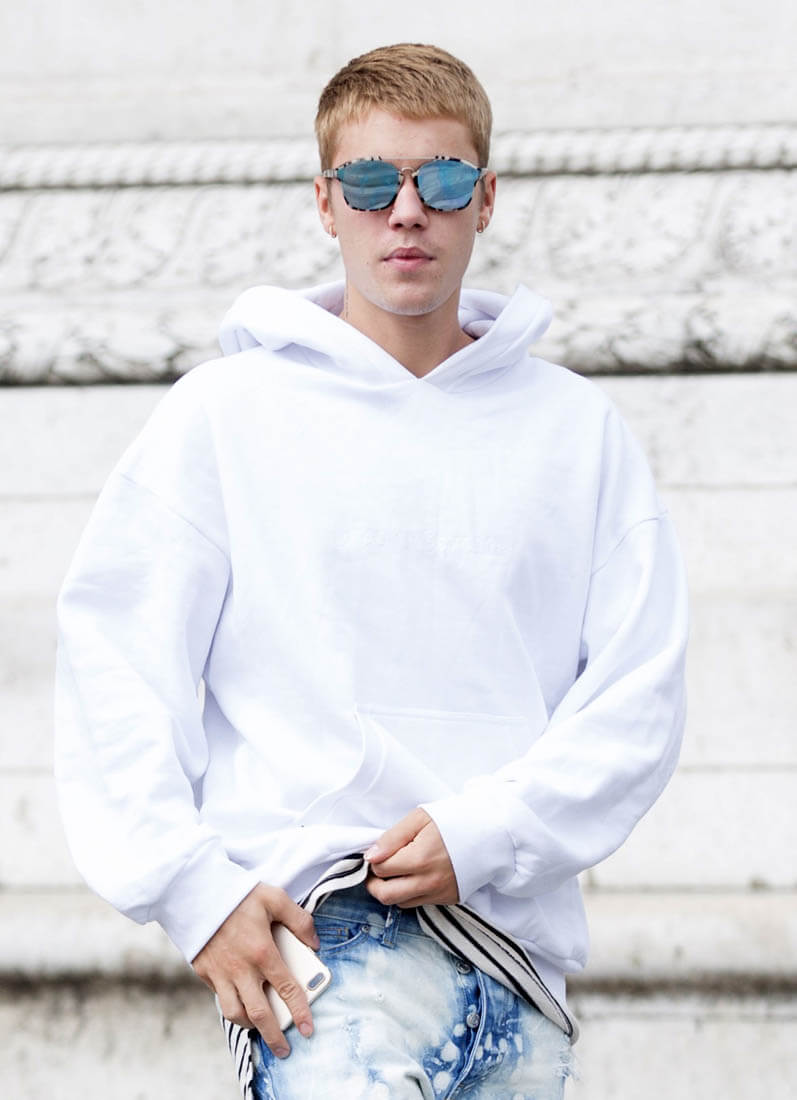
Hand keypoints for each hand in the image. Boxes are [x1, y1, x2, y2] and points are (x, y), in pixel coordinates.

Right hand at [191, 883, 319, 1057]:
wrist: (194, 890)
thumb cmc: (237, 893)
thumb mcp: (274, 897)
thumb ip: (299, 920)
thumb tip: (314, 943)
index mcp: (262, 951)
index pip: (287, 989)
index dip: (300, 1011)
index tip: (309, 1028)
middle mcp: (241, 969)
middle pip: (260, 1013)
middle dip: (274, 1036)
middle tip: (284, 1050)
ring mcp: (220, 973)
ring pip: (235, 1013)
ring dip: (250, 1025)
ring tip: (260, 1027)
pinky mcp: (204, 972)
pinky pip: (219, 997)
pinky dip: (231, 1005)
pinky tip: (240, 1003)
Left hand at [365, 807, 458, 906]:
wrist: (490, 832)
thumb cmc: (454, 820)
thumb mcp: (420, 818)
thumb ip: (392, 838)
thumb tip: (370, 856)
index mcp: (419, 859)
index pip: (380, 869)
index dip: (375, 859)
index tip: (380, 851)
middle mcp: (428, 882)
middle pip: (385, 895)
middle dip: (375, 883)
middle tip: (378, 869)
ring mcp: (439, 893)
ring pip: (400, 903)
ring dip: (393, 889)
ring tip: (399, 870)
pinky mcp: (448, 899)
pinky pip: (419, 903)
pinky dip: (411, 893)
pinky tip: (417, 875)